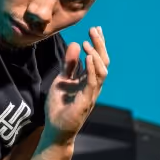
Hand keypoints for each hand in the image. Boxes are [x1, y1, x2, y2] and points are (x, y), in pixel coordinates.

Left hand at [43, 27, 109, 145]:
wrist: (55, 130)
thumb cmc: (59, 108)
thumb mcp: (62, 80)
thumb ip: (69, 65)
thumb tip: (75, 44)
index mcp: (89, 81)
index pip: (98, 59)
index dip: (98, 44)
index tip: (96, 29)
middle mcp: (94, 87)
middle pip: (103, 62)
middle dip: (100, 45)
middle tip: (94, 30)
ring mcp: (91, 94)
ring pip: (102, 71)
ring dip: (96, 55)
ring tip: (88, 42)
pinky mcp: (85, 102)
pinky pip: (93, 83)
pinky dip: (91, 69)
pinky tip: (87, 57)